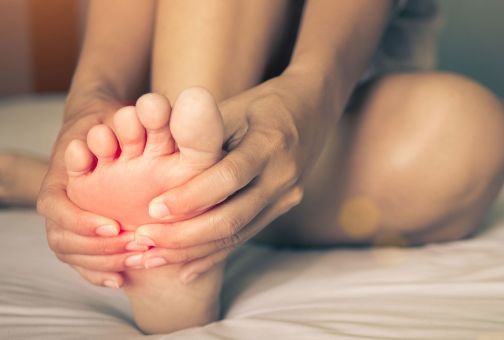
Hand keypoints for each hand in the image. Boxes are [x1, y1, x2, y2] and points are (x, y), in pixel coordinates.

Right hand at [37, 94, 136, 287]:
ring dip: (101, 262)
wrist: (105, 126)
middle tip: (135, 250)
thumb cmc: (114, 119)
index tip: (113, 226)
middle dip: (97, 249)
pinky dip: (97, 273)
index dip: (80, 220)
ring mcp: (68, 217)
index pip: (55, 206)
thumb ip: (133, 121)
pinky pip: (80, 260)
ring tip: (136, 264)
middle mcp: (59, 200)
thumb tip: (155, 112)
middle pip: (61, 237)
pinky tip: (121, 280)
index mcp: (60, 175)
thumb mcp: (120, 116)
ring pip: (70, 252)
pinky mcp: (82, 231)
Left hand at [134, 72, 340, 282]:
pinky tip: (185, 269)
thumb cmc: (262, 104)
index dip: (191, 197)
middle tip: (143, 241)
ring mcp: (286, 197)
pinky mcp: (281, 209)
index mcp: (270, 143)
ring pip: (237, 234)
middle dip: (185, 235)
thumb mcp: (233, 106)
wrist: (311, 111)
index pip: (229, 177)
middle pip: (233, 217)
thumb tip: (153, 158)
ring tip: (152, 258)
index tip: (153, 209)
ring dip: (193, 251)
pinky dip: (213, 254)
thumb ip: (200, 131)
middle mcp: (283, 176)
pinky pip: (245, 236)